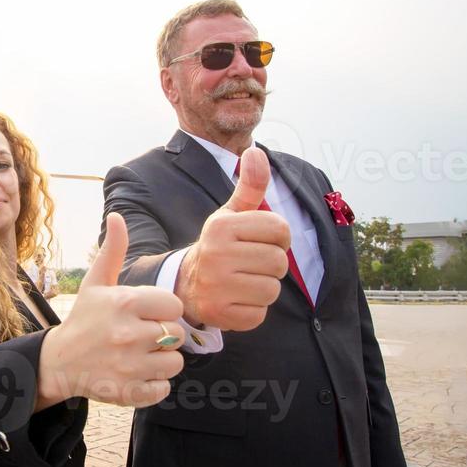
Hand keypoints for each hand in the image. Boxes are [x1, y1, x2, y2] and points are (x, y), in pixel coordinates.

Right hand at [37, 213, 184, 408]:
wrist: (59, 362)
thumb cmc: (84, 319)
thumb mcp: (96, 283)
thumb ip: (113, 251)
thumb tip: (117, 216)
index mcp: (124, 303)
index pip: (174, 305)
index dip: (164, 310)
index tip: (147, 313)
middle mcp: (127, 334)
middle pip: (177, 334)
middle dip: (164, 335)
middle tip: (142, 336)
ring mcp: (128, 366)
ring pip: (175, 363)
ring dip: (162, 360)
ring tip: (140, 355)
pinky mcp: (129, 392)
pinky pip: (164, 389)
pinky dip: (155, 384)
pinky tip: (137, 374)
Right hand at [175, 147, 289, 330]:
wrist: (185, 285)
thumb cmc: (219, 246)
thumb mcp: (231, 215)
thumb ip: (250, 186)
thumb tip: (256, 152)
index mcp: (221, 226)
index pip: (280, 229)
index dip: (278, 238)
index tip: (260, 242)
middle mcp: (216, 253)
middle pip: (279, 262)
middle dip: (270, 265)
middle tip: (250, 265)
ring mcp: (216, 285)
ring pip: (272, 289)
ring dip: (263, 288)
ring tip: (243, 282)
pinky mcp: (219, 313)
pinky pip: (259, 314)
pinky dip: (253, 310)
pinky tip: (236, 300)